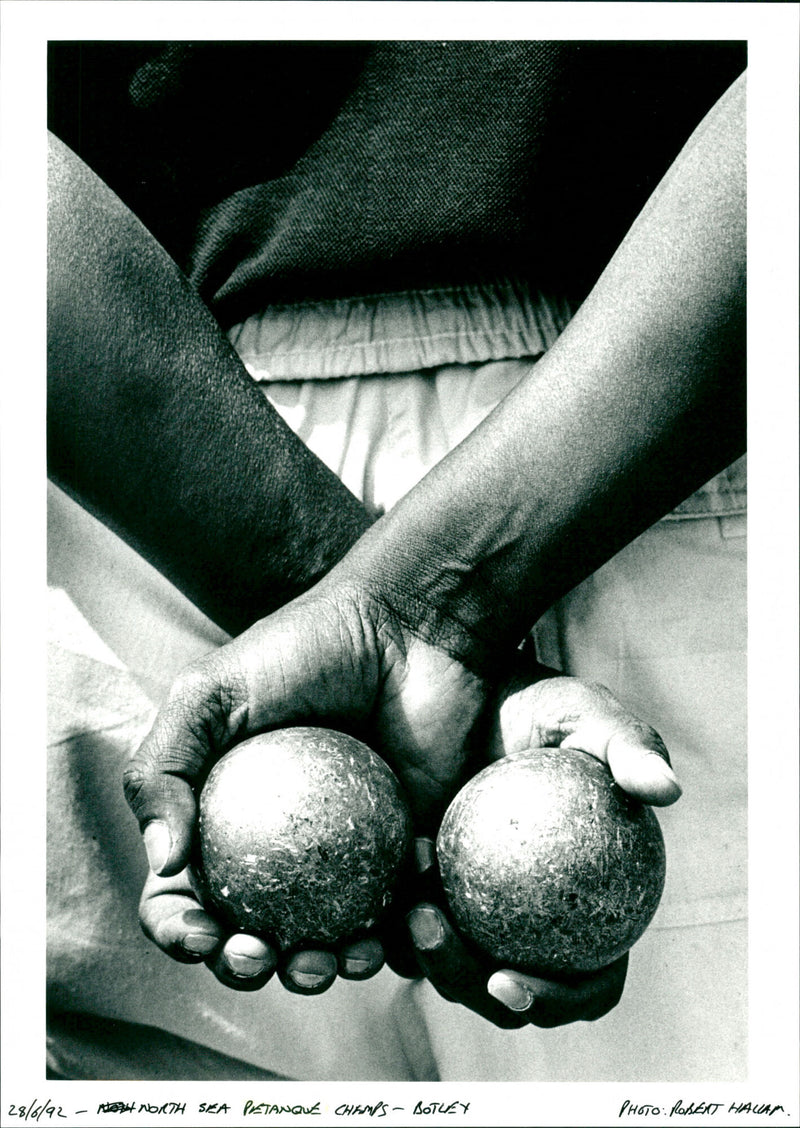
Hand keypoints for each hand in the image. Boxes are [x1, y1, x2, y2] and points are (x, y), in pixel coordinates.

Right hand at [123, 573, 490, 992]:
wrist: (410, 625)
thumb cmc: (304, 649)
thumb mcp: (209, 692)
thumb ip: (164, 768)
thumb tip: (164, 864)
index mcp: (221, 815)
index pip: (182, 893)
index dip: (178, 929)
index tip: (199, 935)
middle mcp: (278, 845)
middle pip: (250, 933)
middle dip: (246, 967)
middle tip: (263, 956)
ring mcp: (345, 856)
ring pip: (324, 941)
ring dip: (319, 971)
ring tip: (331, 959)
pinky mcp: (410, 855)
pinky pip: (399, 916)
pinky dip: (395, 939)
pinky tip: (394, 934)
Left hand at [401, 674, 680, 1027]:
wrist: (458, 684)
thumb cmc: (531, 704)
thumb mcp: (584, 713)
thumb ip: (629, 747)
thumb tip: (667, 789)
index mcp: (586, 904)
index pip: (587, 981)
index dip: (558, 998)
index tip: (509, 978)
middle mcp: (530, 920)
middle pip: (506, 992)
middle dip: (467, 981)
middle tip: (432, 928)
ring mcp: (472, 911)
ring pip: (448, 970)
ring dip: (425, 954)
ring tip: (410, 904)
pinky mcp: (418, 890)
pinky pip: (403, 927)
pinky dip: (392, 920)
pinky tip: (386, 882)